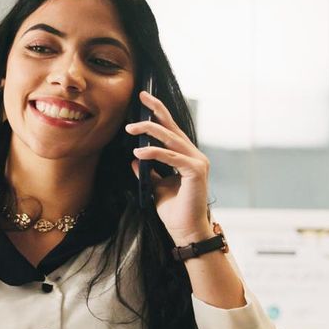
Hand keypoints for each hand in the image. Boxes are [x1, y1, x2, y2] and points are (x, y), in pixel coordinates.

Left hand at [125, 90, 211, 243]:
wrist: (186, 231)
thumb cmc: (174, 211)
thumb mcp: (156, 187)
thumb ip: (149, 171)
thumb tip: (134, 159)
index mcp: (186, 157)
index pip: (171, 130)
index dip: (158, 114)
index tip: (144, 99)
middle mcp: (195, 155)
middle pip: (173, 127)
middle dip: (156, 111)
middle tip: (141, 96)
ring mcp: (198, 162)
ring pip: (171, 139)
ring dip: (149, 131)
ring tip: (130, 128)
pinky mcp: (195, 172)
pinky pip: (171, 157)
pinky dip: (154, 154)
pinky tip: (138, 153)